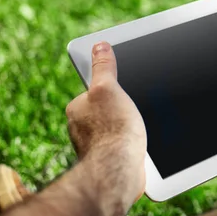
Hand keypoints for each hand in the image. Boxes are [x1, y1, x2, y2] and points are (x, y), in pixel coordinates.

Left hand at [66, 42, 146, 202]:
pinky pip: (120, 143)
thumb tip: (99, 45)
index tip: (127, 91)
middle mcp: (80, 127)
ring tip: (138, 128)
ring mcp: (93, 144)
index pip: (96, 88)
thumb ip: (103, 67)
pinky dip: (130, 142)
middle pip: (107, 107)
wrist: (120, 170)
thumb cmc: (113, 129)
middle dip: (121, 108)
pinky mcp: (106, 159)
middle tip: (137, 109)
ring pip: (114, 126)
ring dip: (127, 126)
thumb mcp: (109, 88)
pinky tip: (138, 144)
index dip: (114, 87)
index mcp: (77, 108)